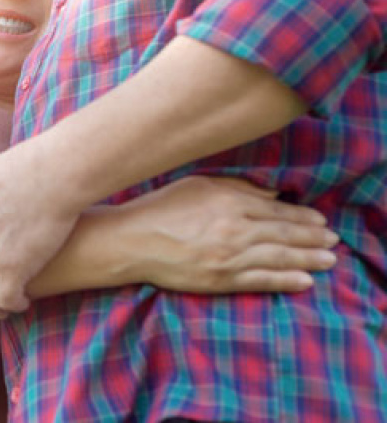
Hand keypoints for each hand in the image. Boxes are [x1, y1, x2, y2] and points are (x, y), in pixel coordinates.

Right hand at [108, 176, 337, 292]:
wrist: (134, 240)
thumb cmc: (162, 207)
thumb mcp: (199, 184)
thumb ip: (237, 187)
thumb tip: (272, 194)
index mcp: (228, 202)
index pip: (275, 210)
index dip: (301, 216)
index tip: (320, 220)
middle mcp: (234, 229)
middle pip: (283, 233)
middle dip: (312, 237)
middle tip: (333, 240)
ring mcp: (229, 257)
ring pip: (278, 257)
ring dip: (308, 258)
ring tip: (328, 259)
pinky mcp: (221, 280)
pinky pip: (261, 281)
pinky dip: (285, 281)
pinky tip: (305, 281)